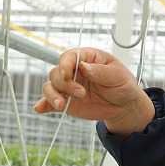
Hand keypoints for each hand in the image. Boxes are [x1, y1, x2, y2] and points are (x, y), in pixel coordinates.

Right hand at [34, 47, 154, 136]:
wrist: (124, 105)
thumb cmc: (123, 84)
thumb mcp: (118, 76)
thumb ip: (101, 72)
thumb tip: (84, 66)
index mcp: (86, 58)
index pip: (69, 57)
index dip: (65, 65)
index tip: (68, 75)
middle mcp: (74, 71)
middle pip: (57, 73)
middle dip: (64, 84)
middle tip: (81, 94)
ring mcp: (68, 87)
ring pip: (50, 86)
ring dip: (52, 95)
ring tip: (62, 105)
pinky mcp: (67, 102)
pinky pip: (51, 103)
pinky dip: (44, 105)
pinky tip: (40, 109)